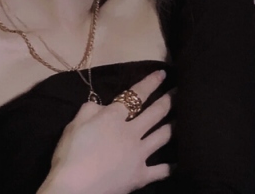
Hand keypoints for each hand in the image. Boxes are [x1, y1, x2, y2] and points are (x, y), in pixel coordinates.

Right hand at [37, 69, 172, 193]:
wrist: (74, 189)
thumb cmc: (71, 154)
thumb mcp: (74, 124)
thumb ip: (90, 109)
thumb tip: (102, 104)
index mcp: (115, 117)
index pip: (136, 94)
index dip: (150, 82)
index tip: (163, 73)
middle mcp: (132, 132)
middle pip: (155, 113)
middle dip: (169, 100)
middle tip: (179, 91)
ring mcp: (139, 154)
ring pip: (162, 136)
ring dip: (173, 126)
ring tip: (183, 118)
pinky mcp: (140, 176)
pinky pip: (160, 170)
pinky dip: (169, 167)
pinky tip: (177, 164)